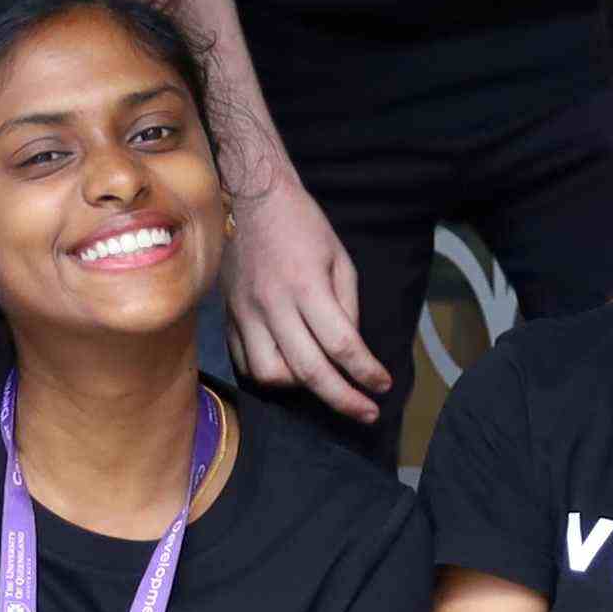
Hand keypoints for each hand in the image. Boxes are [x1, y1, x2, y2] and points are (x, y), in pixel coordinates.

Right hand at [221, 176, 389, 424]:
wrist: (250, 198)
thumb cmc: (303, 224)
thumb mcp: (339, 258)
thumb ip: (347, 306)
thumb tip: (350, 350)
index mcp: (306, 286)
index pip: (341, 344)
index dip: (366, 372)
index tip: (383, 386)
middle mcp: (273, 304)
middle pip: (309, 370)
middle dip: (343, 399)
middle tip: (367, 413)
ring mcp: (246, 313)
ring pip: (271, 374)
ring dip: (301, 388)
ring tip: (323, 382)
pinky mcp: (229, 316)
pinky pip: (246, 362)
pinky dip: (270, 375)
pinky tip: (291, 371)